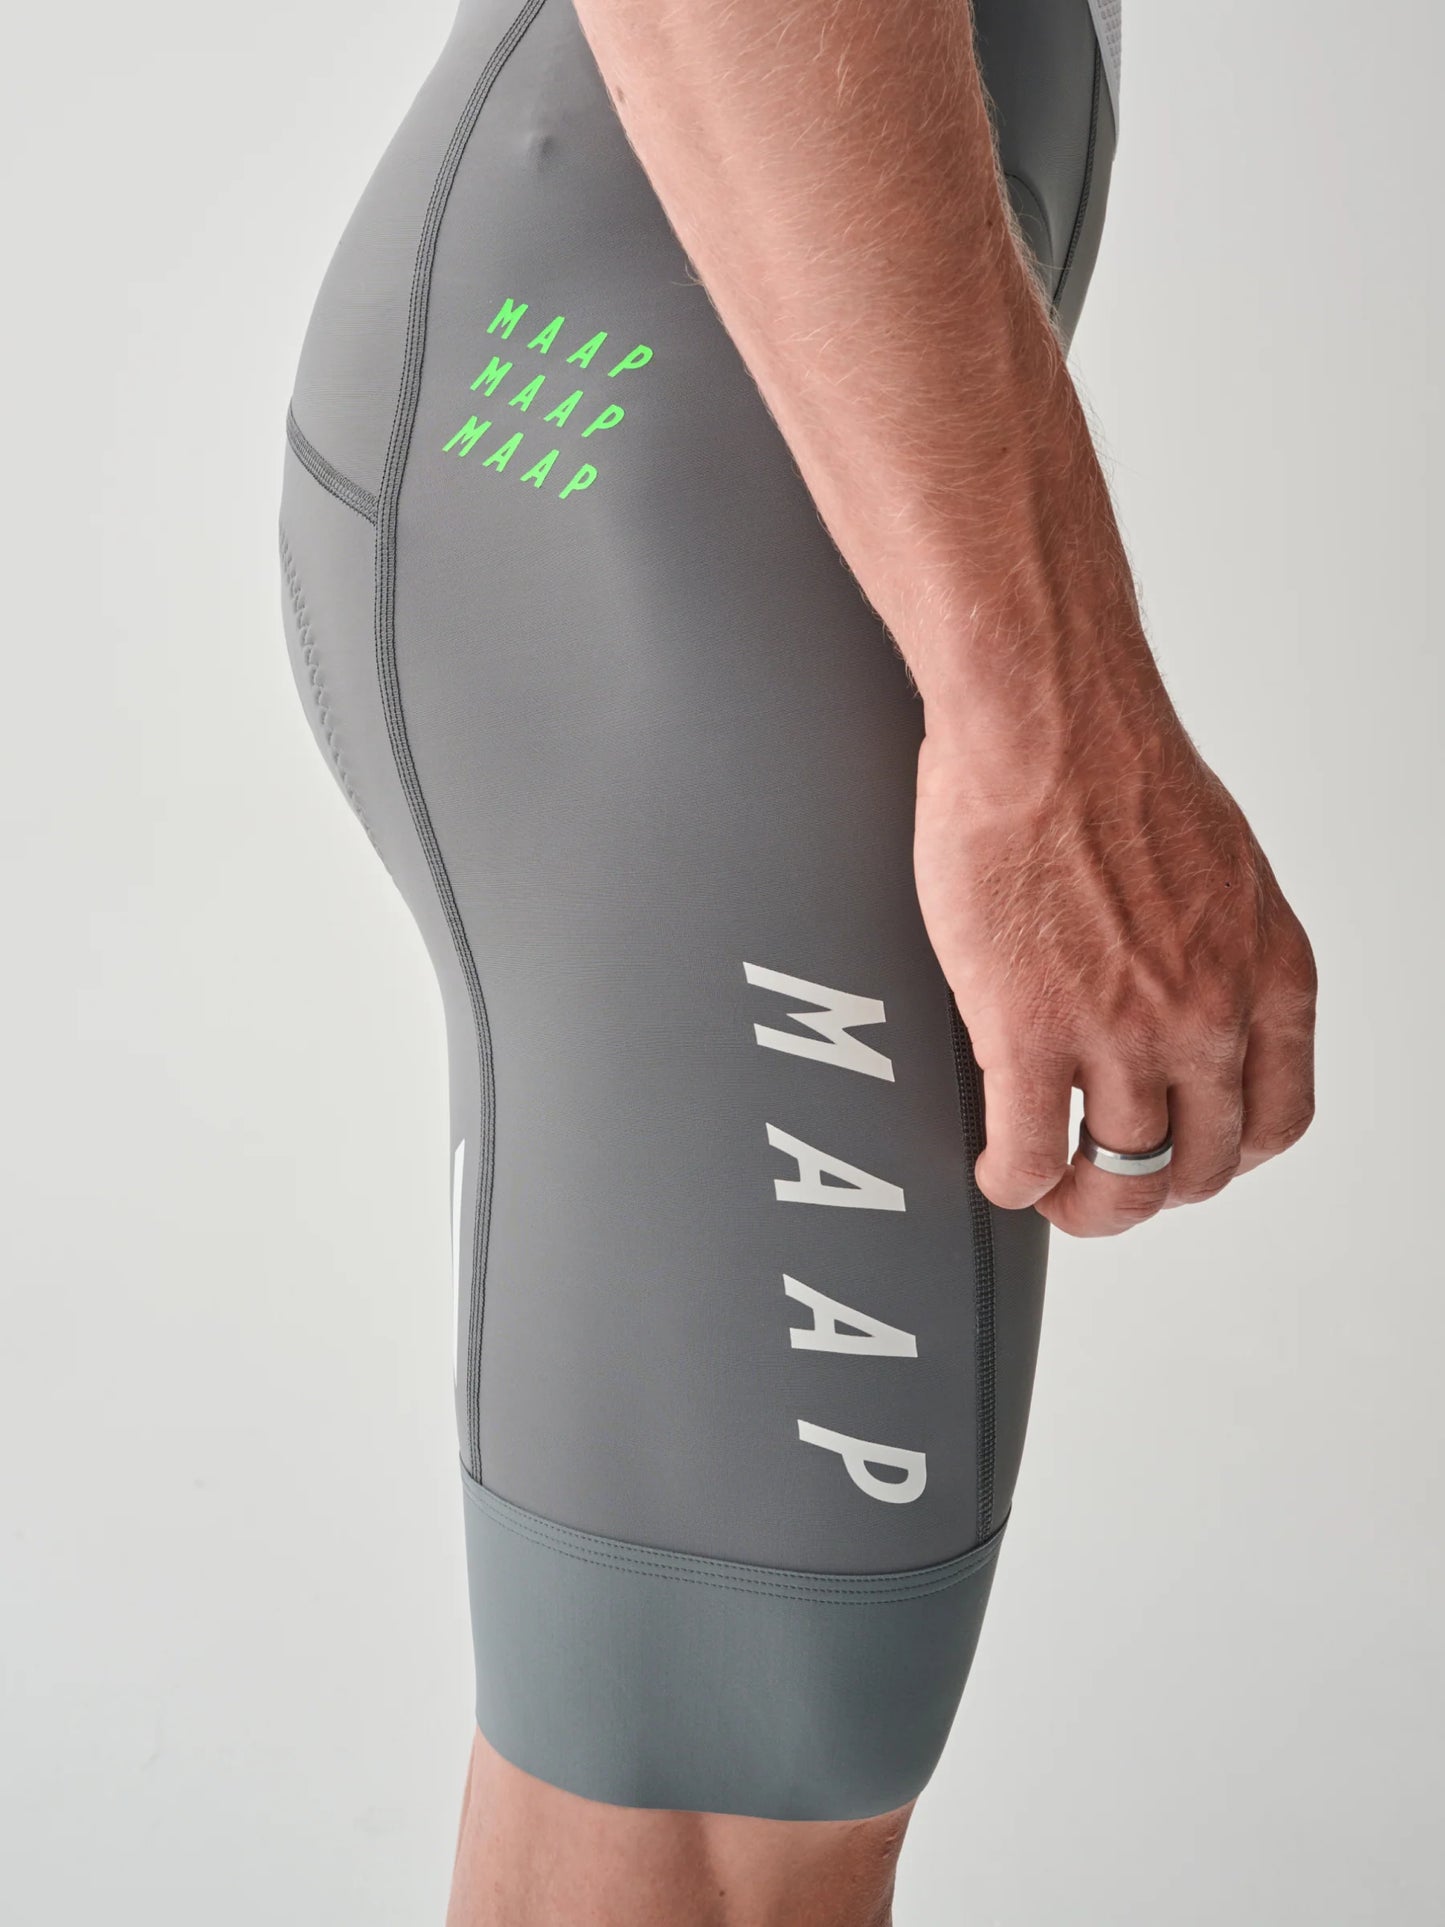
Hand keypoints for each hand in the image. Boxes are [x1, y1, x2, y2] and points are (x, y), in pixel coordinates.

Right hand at [914, 714, 1316, 1236]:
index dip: (1224, 1156)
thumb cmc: (1115, 762)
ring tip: (1047, 1192)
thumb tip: (1186, 990)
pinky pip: (1029, 1156)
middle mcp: (1209, 1014)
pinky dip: (1012, 1183)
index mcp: (1268, 971)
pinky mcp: (1029, 1033)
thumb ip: (1221, 948)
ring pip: (1122, 1181)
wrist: (1046, 719)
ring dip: (1083, 1206)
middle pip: (1201, 1166)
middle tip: (1104, 1186)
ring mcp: (1122, 1032)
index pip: (1276, 1119)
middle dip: (1152, 1193)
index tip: (1183, 1153)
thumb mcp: (1223, 867)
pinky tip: (995, 1170)